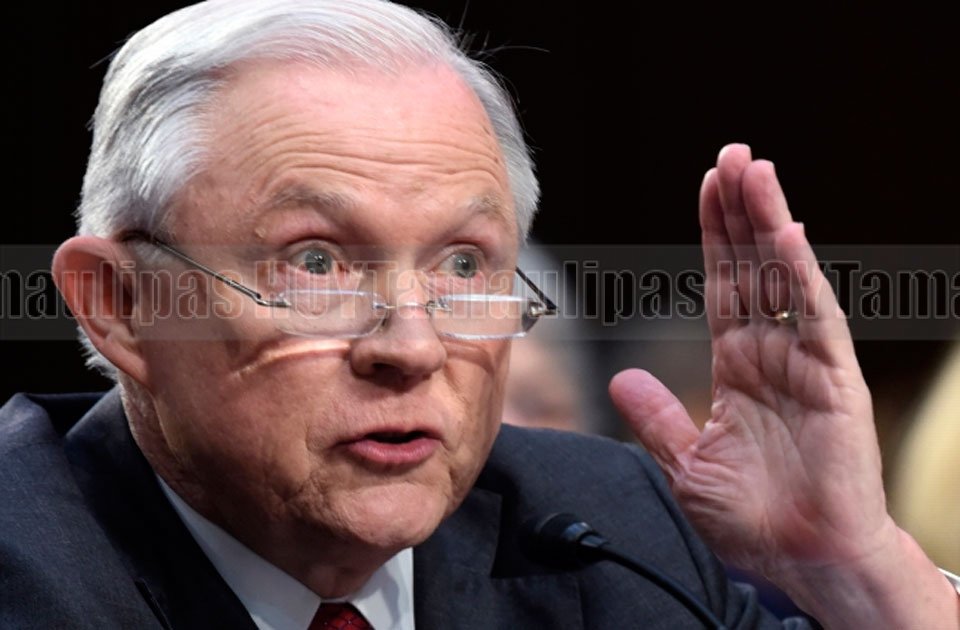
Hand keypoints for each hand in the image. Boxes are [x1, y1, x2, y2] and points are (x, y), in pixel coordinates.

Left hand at [609, 144, 957, 625]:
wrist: (801, 558)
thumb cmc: (754, 516)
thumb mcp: (686, 462)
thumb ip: (658, 416)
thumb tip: (623, 377)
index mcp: (739, 365)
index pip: (724, 285)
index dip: (714, 236)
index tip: (706, 188)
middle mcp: (772, 352)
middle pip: (753, 266)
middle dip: (741, 210)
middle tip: (731, 155)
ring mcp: (805, 361)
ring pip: (784, 277)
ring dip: (768, 222)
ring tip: (754, 168)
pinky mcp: (833, 379)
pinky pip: (813, 317)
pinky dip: (800, 274)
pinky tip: (785, 232)